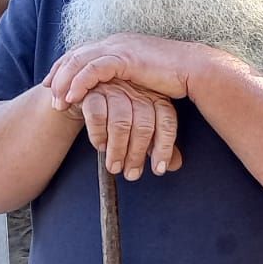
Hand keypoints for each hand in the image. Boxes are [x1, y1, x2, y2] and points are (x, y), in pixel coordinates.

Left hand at [44, 34, 227, 109]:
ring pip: (78, 60)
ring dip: (63, 82)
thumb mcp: (142, 78)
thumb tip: (115, 94)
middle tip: (48, 94)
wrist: (195, 71)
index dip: (63, 68)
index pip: (82, 52)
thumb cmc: (173, 78)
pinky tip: (71, 98)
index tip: (52, 86)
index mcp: (118, 44)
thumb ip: (125, 80)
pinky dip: (78, 83)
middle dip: (57, 74)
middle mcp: (115, 41)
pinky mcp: (125, 57)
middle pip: (74, 54)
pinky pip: (92, 69)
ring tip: (57, 102)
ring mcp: (119, 47)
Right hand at [55, 80, 182, 179]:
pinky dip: (98, 136)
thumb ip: (158, 143)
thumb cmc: (118, 111)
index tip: (158, 169)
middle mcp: (137, 92)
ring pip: (121, 123)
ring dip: (117, 150)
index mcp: (156, 97)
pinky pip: (97, 116)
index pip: (166, 121)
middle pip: (143, 125)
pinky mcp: (92, 92)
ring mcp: (115, 90)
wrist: (88, 94)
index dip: (164, 148)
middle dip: (137, 154)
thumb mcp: (141, 125)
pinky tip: (100, 146)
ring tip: (114, 166)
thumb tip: (174, 164)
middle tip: (131, 173)